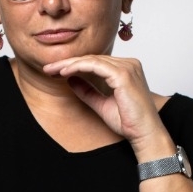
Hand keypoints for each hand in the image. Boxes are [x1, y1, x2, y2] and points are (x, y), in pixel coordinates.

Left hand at [42, 54, 170, 154]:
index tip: (55, 71)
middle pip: (92, 58)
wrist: (144, 133)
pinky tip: (64, 72)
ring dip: (70, 64)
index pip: (95, 61)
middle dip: (68, 62)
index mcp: (126, 69)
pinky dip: (78, 67)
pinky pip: (95, 65)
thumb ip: (87, 91)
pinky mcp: (123, 74)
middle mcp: (129, 64)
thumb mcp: (101, 104)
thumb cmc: (129, 121)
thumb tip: (70, 79)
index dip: (74, 64)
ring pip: (92, 59)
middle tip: (48, 68)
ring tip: (52, 70)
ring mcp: (128, 67)